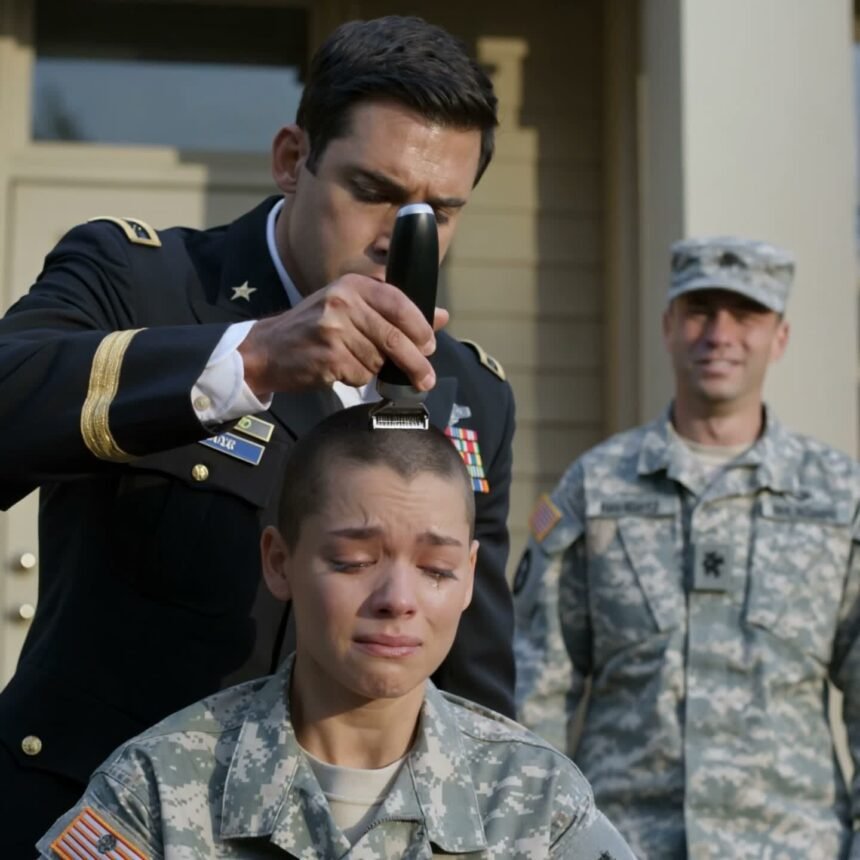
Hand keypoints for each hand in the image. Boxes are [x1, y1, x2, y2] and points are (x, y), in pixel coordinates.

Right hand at [238, 274, 448, 395]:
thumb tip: (441, 317)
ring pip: (378, 359)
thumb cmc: (314, 328)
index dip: (420, 327)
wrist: (267, 349)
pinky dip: (358, 378)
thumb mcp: (352, 308)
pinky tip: (341, 369)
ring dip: (375, 369)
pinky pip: (361, 374)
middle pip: (394, 337)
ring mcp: (334, 329)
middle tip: (426, 379)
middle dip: (415, 362)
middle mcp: (343, 302)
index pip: (399, 302)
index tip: (430, 345)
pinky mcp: (328, 356)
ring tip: (355, 361)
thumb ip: (395, 311)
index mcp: (353, 284)